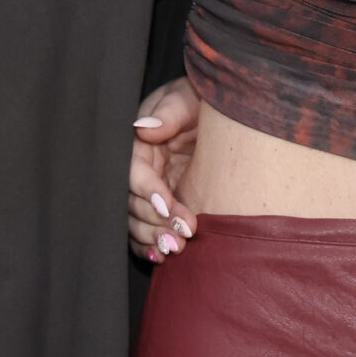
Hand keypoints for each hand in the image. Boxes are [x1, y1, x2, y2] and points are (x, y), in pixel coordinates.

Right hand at [129, 78, 199, 261]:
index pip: (133, 171)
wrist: (223, 116)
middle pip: (132, 203)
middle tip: (181, 237)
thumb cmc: (201, 100)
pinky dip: (150, 246)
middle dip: (155, 222)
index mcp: (138, 143)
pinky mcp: (163, 207)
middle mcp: (140, 170)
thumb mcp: (187, 97)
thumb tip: (145, 128)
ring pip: (137, 222)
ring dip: (153, 238)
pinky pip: (147, 231)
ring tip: (177, 250)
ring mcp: (151, 190)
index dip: (147, 190)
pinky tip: (162, 259)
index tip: (166, 205)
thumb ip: (169, 113)